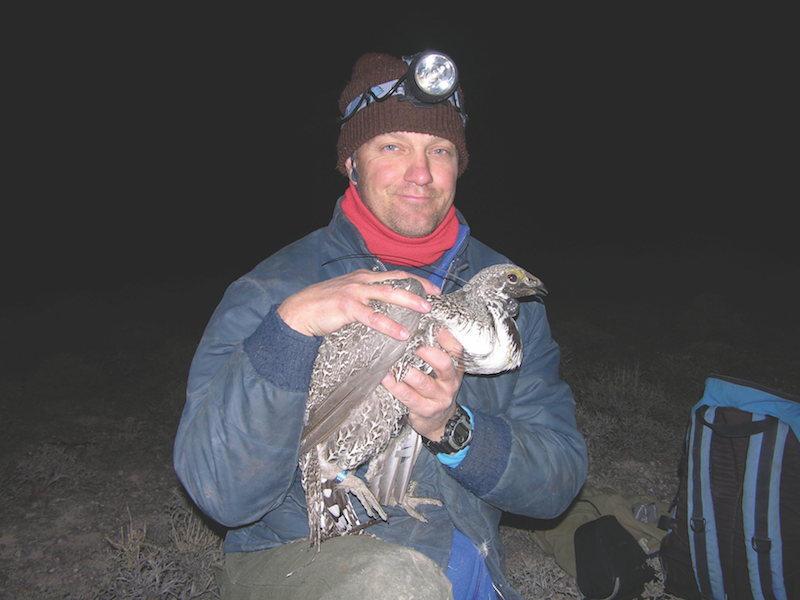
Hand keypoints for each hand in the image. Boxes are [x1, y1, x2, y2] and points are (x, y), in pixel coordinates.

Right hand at [277, 269, 440, 339]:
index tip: (433, 289)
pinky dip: (389, 325)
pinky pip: (372, 316)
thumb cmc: (323, 305)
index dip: (416, 281)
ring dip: (409, 301)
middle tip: (435, 298)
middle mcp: (362, 280)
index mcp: (364, 277)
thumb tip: (387, 304)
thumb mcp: (349, 294)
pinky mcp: (347, 306)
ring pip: (388, 294)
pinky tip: (401, 333)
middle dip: (419, 288)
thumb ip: (367, 296)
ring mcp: (354, 292)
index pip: (396, 275)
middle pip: (397, 281)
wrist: (299, 311)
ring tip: (425, 310)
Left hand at [381, 328, 464, 440]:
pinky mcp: (425, 410)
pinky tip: (385, 378)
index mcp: (456, 369)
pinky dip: (395, 386)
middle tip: (411, 343)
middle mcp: (450, 383)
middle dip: (427, 352)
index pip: (456, 350)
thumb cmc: (437, 390)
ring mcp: (439, 398)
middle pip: (444, 364)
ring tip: (392, 361)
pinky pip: (408, 397)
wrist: (440, 422)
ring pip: (422, 382)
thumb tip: (426, 329)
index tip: (432, 327)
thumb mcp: (444, 373)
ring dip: (406, 370)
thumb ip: (438, 352)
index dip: (446, 338)